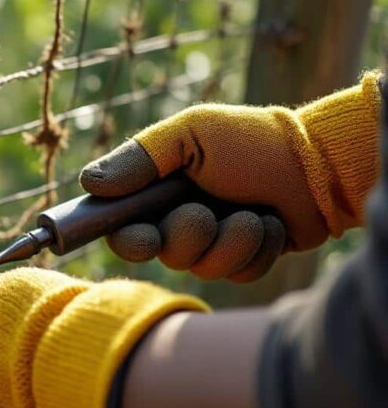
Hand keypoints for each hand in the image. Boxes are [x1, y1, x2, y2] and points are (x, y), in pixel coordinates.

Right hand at [80, 72, 379, 281]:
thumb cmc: (251, 140)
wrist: (317, 161)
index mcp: (159, 194)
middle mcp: (181, 222)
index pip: (124, 232)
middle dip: (189, 233)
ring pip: (204, 267)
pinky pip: (239, 273)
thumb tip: (88, 182)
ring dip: (233, 237)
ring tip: (254, 210)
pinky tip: (272, 222)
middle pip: (164, 254)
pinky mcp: (246, 262)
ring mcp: (215, 245)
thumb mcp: (191, 134)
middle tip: (207, 212)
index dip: (129, 241)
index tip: (143, 236)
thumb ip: (140, 157)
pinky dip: (259, 246)